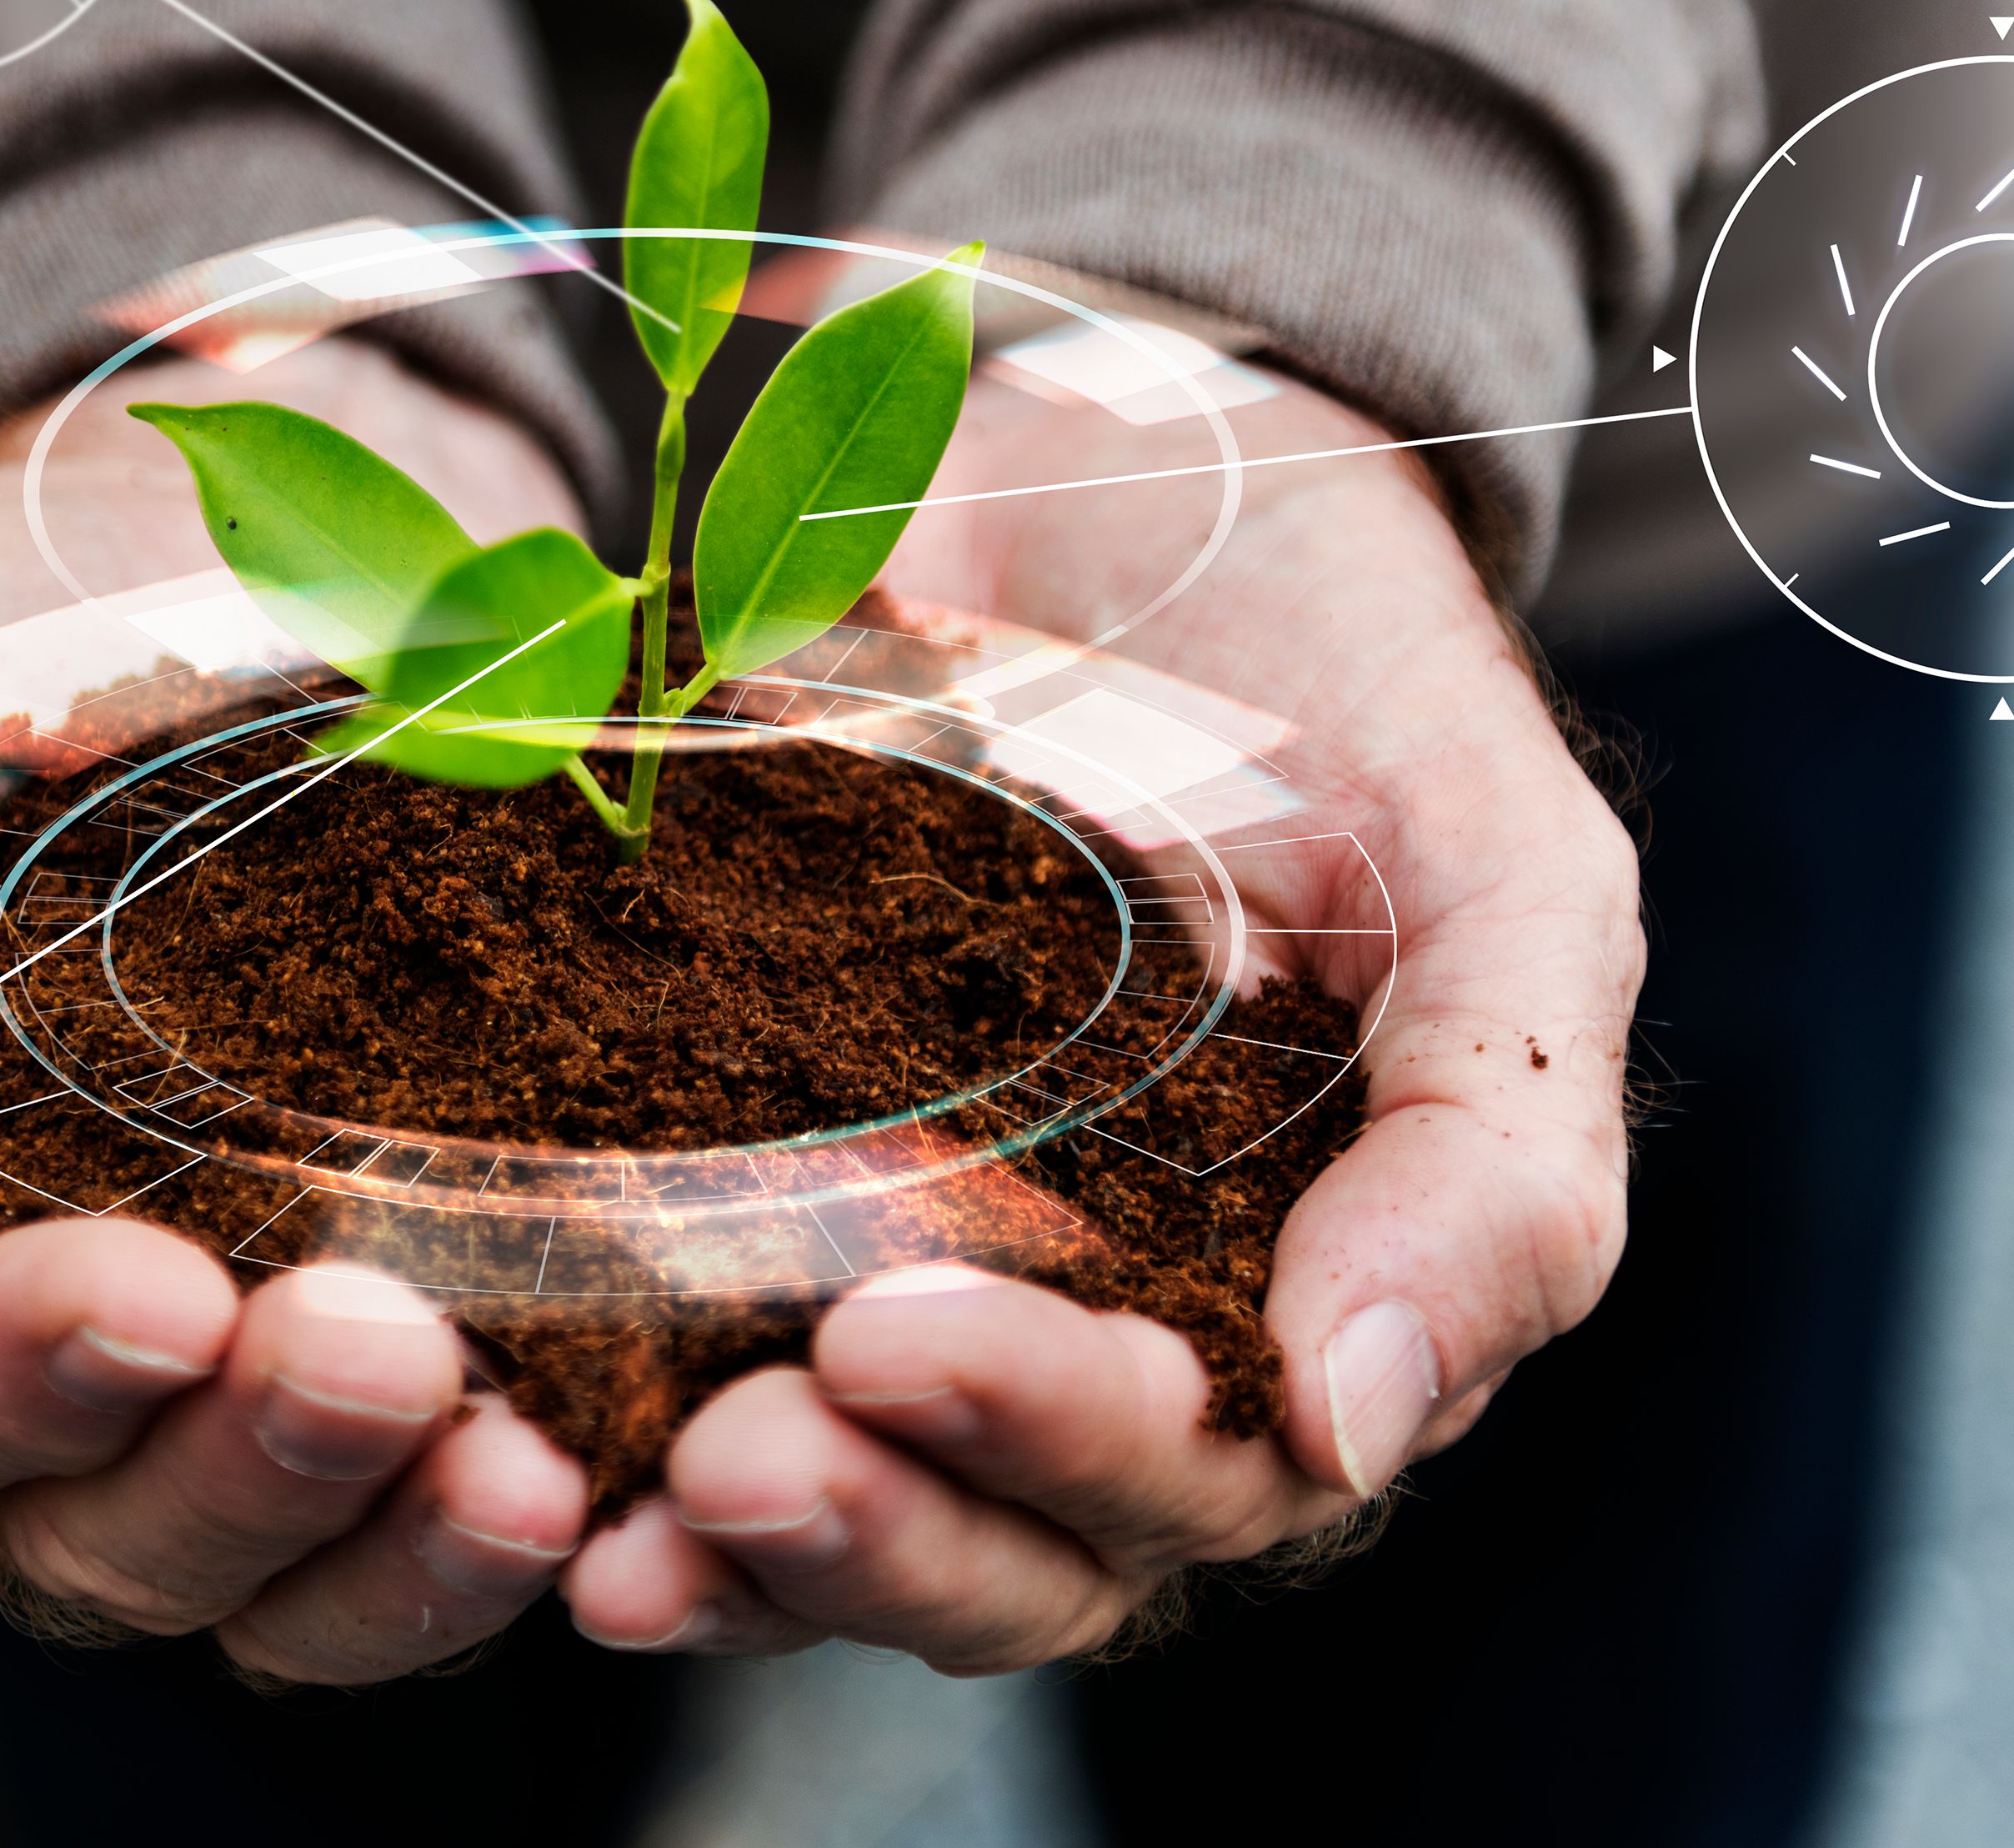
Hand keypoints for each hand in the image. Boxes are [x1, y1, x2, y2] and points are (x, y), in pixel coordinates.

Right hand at [0, 333, 596, 1680]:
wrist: (201, 536)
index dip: (18, 1377)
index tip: (150, 1284)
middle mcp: (48, 1381)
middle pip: (114, 1538)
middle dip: (241, 1467)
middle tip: (372, 1345)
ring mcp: (247, 1378)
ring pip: (298, 1576)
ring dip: (400, 1544)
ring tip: (518, 1459)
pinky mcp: (442, 1332)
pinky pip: (464, 1514)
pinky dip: (527, 1521)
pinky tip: (611, 1470)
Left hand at [558, 366, 1641, 1669]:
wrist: (1137, 464)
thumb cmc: (1360, 683)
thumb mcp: (1505, 881)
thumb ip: (1497, 1157)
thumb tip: (1351, 1430)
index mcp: (1296, 1310)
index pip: (1189, 1475)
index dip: (1051, 1444)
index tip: (901, 1337)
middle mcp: (1104, 1342)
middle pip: (999, 1549)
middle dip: (871, 1529)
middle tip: (741, 1450)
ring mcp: (916, 1269)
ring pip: (836, 1506)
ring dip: (731, 1546)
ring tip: (618, 1514)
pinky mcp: (745, 1174)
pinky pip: (667, 1365)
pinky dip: (598, 1432)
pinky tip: (508, 1450)